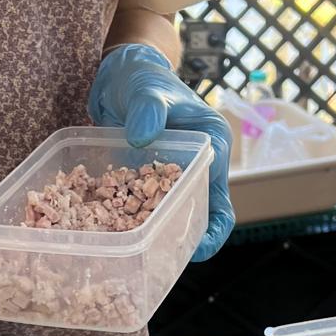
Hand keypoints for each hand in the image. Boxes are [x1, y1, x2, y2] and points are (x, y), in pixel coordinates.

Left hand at [88, 43, 233, 260]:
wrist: (120, 74)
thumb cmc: (141, 77)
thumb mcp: (146, 90)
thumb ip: (148, 109)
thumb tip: (144, 135)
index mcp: (212, 143)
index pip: (219, 198)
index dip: (211, 229)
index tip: (195, 250)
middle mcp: (199, 163)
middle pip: (200, 214)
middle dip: (184, 240)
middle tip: (160, 261)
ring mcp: (174, 173)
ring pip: (172, 215)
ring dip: (158, 234)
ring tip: (138, 255)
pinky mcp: (150, 179)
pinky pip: (146, 207)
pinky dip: (135, 221)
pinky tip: (115, 235)